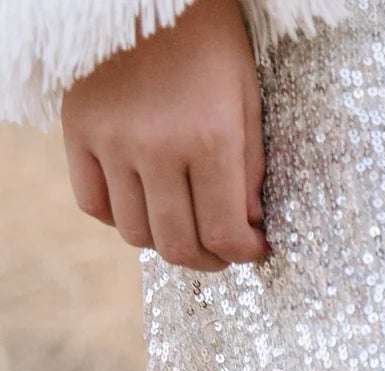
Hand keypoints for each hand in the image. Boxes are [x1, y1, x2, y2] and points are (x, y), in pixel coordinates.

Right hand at [62, 0, 267, 272]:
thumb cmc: (208, 42)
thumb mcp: (247, 101)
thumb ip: (250, 172)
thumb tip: (246, 229)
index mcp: (208, 140)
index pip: (224, 235)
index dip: (245, 254)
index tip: (253, 247)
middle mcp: (155, 146)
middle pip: (177, 246)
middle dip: (209, 259)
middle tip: (221, 248)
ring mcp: (110, 139)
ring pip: (135, 234)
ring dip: (164, 240)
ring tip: (185, 223)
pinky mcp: (76, 128)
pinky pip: (93, 203)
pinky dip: (120, 216)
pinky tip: (143, 203)